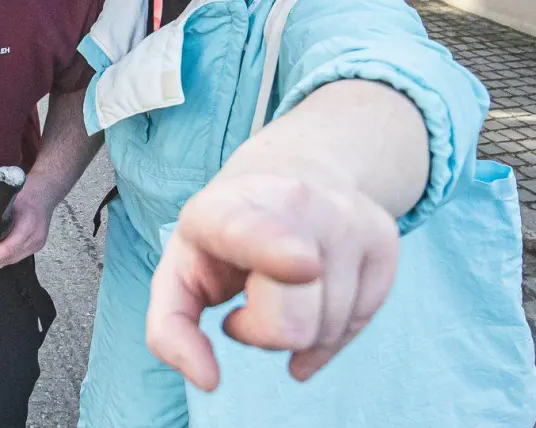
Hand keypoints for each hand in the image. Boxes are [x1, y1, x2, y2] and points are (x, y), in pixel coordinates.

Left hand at [0, 186, 51, 276]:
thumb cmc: (21, 193)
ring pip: (11, 261)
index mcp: (27, 222)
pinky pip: (15, 258)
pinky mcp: (34, 247)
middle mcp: (34, 236)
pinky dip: (0, 263)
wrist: (44, 194)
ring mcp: (36, 244)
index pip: (10, 246)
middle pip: (9, 257)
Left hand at [146, 169, 399, 390]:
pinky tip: (312, 293)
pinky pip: (360, 323)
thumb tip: (208, 381)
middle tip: (249, 299)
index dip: (276, 253)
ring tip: (279, 287)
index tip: (302, 265)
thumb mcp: (178, 271)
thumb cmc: (222, 240)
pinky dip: (330, 327)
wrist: (288, 174)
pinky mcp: (384, 238)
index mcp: (228, 210)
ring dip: (297, 329)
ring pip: (327, 331)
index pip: (254, 235)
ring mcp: (347, 219)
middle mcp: (296, 204)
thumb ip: (170, 329)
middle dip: (263, 333)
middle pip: (293, 323)